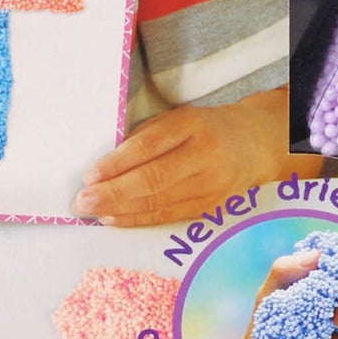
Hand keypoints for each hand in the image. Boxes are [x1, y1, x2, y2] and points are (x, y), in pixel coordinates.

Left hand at [74, 89, 290, 225]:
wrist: (254, 144)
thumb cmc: (205, 128)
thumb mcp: (178, 120)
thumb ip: (146, 137)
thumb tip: (106, 165)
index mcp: (192, 125)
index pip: (149, 146)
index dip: (117, 163)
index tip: (90, 175)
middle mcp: (204, 156)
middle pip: (152, 179)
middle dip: (113, 193)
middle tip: (82, 201)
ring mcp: (210, 185)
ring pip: (159, 202)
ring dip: (121, 210)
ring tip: (92, 212)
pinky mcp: (210, 207)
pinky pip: (168, 215)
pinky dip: (138, 218)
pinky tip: (115, 218)